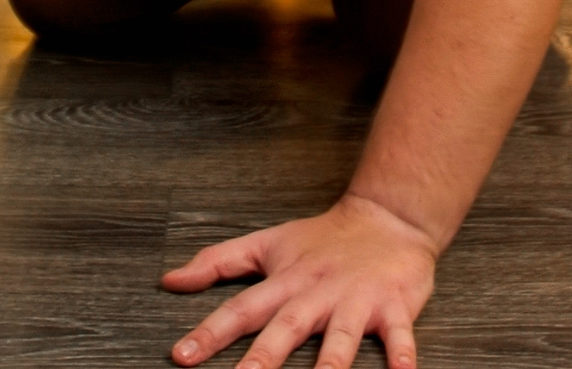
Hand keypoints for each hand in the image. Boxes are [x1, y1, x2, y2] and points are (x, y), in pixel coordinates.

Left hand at [162, 193, 438, 368]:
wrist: (387, 216)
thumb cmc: (322, 239)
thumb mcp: (266, 244)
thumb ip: (217, 262)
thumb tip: (169, 280)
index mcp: (285, 281)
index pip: (240, 309)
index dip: (210, 333)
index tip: (182, 356)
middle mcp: (316, 293)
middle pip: (286, 329)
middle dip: (263, 358)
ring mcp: (355, 301)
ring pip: (340, 338)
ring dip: (330, 365)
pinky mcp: (393, 306)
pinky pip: (399, 335)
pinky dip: (402, 355)